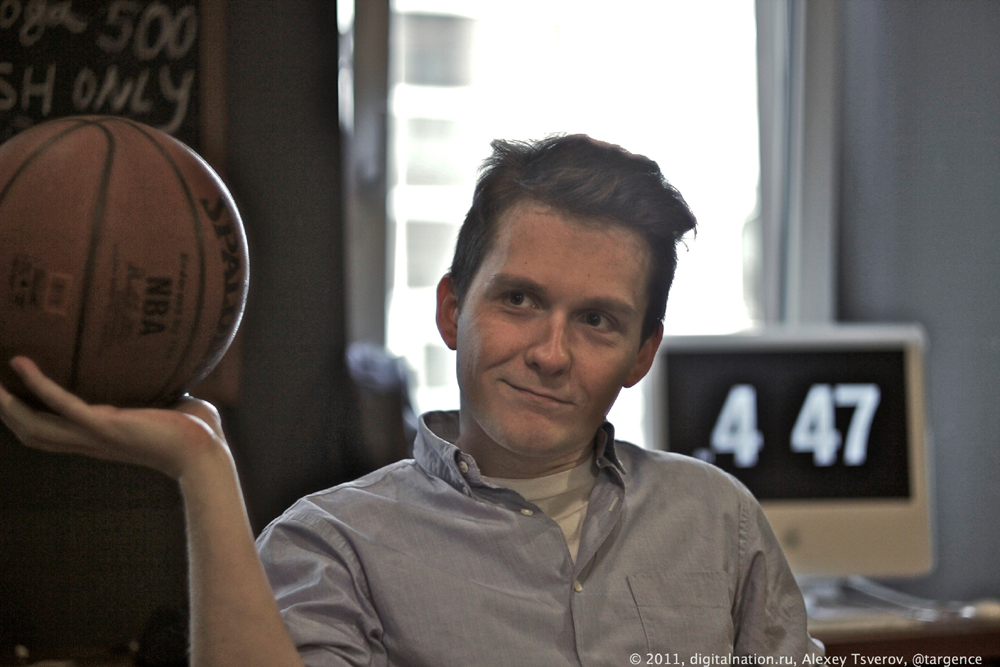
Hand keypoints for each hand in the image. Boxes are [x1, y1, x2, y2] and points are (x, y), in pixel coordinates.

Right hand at [0, 356, 227, 480]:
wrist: (207, 452)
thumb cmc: (194, 431)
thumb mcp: (165, 407)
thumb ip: (156, 392)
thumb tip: (166, 366)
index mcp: (100, 437)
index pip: (50, 432)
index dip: (24, 417)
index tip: (7, 395)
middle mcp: (90, 440)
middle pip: (31, 431)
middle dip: (5, 411)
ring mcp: (95, 435)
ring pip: (35, 424)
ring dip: (7, 403)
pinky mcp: (106, 425)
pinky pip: (62, 404)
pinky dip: (39, 384)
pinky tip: (21, 363)